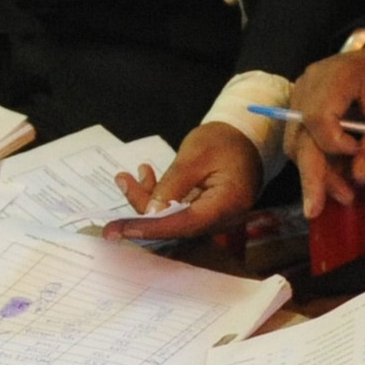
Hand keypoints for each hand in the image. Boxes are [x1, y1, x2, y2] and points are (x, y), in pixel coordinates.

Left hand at [107, 122, 263, 240]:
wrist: (246, 137)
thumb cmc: (225, 141)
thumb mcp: (196, 155)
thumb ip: (173, 184)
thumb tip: (150, 213)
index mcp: (227, 204)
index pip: (185, 224)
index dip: (152, 227)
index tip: (122, 228)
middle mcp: (221, 219)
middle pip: (175, 226)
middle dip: (142, 209)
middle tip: (119, 188)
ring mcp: (212, 218)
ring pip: (172, 220)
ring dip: (146, 200)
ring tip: (127, 176)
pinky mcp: (203, 213)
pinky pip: (176, 213)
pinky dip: (158, 197)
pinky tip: (145, 177)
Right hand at [289, 40, 364, 216]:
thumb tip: (360, 179)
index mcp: (336, 76)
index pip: (318, 117)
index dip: (333, 144)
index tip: (357, 155)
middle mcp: (309, 84)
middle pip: (300, 136)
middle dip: (311, 175)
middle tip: (316, 209)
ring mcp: (302, 95)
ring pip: (297, 143)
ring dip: (316, 173)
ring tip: (344, 196)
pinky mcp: (302, 107)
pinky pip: (302, 140)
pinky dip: (319, 162)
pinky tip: (338, 181)